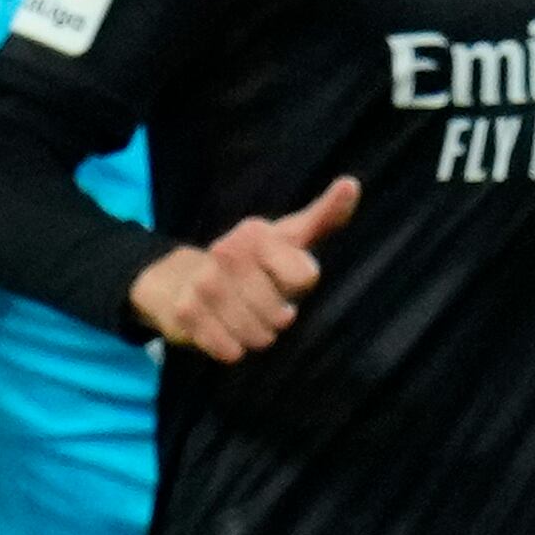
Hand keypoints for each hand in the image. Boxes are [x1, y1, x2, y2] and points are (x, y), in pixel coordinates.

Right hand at [128, 176, 357, 361]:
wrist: (183, 281)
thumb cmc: (255, 262)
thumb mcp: (291, 237)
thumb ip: (325, 216)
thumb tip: (351, 184)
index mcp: (256, 232)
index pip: (306, 277)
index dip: (299, 285)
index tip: (285, 274)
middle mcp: (225, 252)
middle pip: (282, 316)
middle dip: (278, 318)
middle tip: (265, 303)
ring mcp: (203, 283)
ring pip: (258, 336)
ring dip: (257, 335)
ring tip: (246, 317)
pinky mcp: (185, 314)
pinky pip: (229, 350)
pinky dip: (233, 348)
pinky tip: (223, 330)